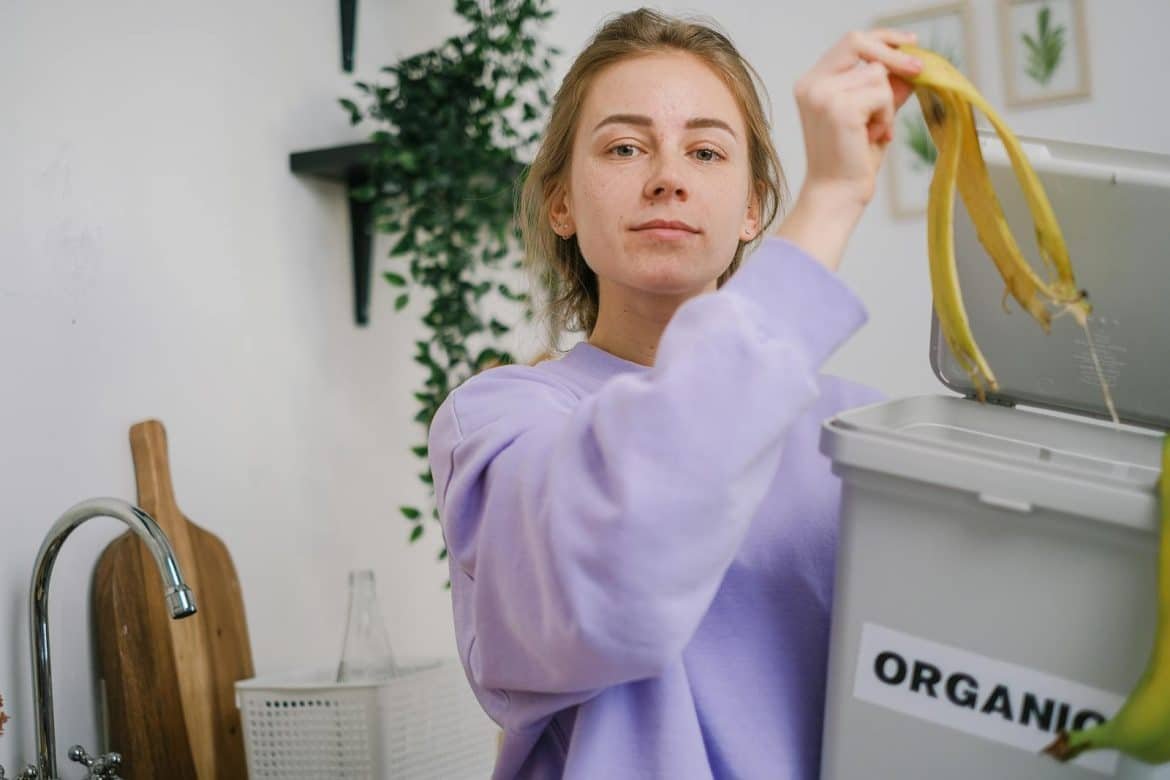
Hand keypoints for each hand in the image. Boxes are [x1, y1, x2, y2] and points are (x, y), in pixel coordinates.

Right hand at [795, 28, 921, 207]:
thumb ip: (884, 88)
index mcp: (811, 84)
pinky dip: (886, 116)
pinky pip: (882, 94)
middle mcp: (812, 85)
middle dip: (894, 54)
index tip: (910, 43)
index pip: (849, 42)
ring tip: (875, 131)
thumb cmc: (850, 161)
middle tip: (919, 70)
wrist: (837, 195)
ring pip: (877, 75)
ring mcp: (823, 95)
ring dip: (886, 103)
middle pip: (859, 44)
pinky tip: (874, 137)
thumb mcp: (870, 115)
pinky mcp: (840, 108)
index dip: (882, 38)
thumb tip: (909, 65)